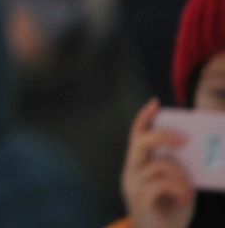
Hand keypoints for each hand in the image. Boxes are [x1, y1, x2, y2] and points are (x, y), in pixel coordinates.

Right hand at [123, 99, 196, 227]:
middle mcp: (130, 172)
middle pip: (141, 142)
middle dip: (164, 136)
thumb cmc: (171, 213)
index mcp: (137, 167)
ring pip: (160, 165)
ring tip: (187, 193)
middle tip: (186, 140)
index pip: (136, 137)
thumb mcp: (177, 186)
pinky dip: (179, 189)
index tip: (155, 103)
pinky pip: (162, 183)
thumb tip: (187, 152)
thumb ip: (176, 170)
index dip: (144, 119)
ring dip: (181, 177)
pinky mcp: (138, 199)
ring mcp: (132, 185)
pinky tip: (183, 200)